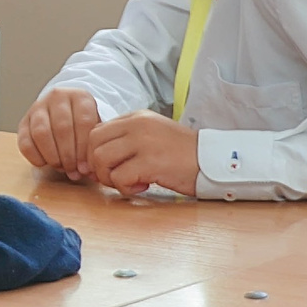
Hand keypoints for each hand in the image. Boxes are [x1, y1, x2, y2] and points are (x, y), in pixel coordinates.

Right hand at [18, 88, 105, 180]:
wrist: (65, 111)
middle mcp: (57, 97)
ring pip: (41, 133)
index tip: (86, 167)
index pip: (84, 122)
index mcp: (80, 96)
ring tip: (60, 167)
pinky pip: (25, 141)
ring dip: (52, 156)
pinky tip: (44, 163)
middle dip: (68, 155)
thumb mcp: (95, 128)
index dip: (84, 148)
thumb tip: (90, 173)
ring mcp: (38, 107)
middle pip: (62, 128)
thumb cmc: (84, 124)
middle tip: (73, 171)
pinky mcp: (23, 121)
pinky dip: (34, 156)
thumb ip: (94, 146)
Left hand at [88, 111, 203, 197]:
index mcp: (136, 117)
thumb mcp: (152, 137)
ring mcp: (143, 142)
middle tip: (115, 178)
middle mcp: (137, 125)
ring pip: (101, 159)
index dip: (94, 153)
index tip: (106, 168)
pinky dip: (125, 188)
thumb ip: (126, 141)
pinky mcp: (150, 162)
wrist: (213, 161)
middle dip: (97, 166)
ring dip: (110, 178)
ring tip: (129, 183)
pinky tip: (143, 187)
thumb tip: (94, 161)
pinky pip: (119, 177)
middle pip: (93, 143)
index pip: (96, 131)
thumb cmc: (182, 155)